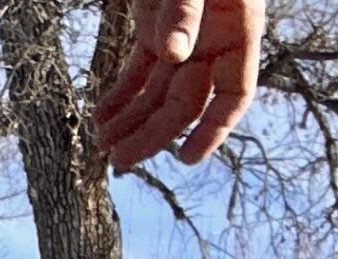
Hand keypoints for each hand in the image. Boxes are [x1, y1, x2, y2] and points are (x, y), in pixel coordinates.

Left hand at [93, 0, 262, 170]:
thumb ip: (186, 12)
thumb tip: (175, 56)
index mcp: (239, 31)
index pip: (234, 95)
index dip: (214, 130)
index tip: (187, 159)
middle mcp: (214, 42)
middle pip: (186, 103)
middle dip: (154, 134)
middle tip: (120, 164)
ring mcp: (184, 37)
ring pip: (158, 94)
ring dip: (131, 121)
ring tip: (102, 146)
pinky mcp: (154, 29)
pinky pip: (138, 73)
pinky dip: (119, 96)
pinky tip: (99, 118)